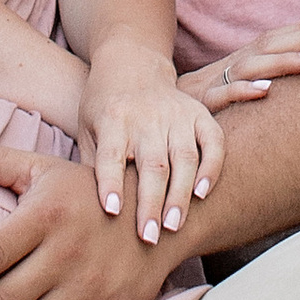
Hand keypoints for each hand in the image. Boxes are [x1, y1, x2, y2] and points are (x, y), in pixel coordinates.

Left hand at [78, 42, 223, 246]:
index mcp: (112, 118)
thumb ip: (91, 165)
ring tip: (173, 227)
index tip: (111, 211)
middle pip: (152, 163)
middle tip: (149, 237)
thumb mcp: (87, 128)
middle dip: (151, 203)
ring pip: (184, 157)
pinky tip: (202, 194)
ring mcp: (175, 114)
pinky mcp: (197, 113)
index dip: (110, 182)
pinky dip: (211, 167)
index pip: (111, 154)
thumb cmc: (104, 106)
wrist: (131, 62)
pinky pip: (213, 141)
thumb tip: (86, 212)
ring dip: (180, 195)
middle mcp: (146, 116)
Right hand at [179, 9, 299, 111]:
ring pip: (253, 68)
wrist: (151, 118)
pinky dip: (244, 92)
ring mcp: (215, 84)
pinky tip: (266, 92)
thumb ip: (257, 82)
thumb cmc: (196, 108)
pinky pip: (223, 97)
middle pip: (270, 45)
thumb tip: (296, 78)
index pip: (275, 39)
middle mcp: (229, 68)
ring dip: (286, 62)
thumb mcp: (229, 91)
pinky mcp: (201, 106)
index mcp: (239, 62)